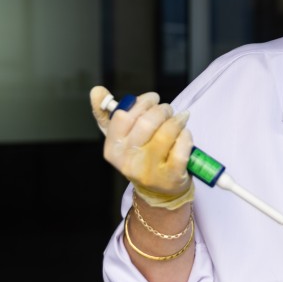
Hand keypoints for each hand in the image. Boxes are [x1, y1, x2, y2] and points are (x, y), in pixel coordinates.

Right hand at [90, 86, 193, 209]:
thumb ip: (107, 113)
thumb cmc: (140, 156)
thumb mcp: (120, 139)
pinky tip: (184, 133)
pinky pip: (181, 147)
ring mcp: (149, 171)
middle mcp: (128, 161)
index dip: (141, 102)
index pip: (123, 115)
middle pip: (147, 122)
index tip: (152, 99)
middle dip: (161, 109)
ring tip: (180, 119)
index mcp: (112, 149)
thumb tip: (97, 90)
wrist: (159, 191)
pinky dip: (186, 135)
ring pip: (166, 132)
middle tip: (167, 110)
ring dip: (176, 120)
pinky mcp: (171, 177)